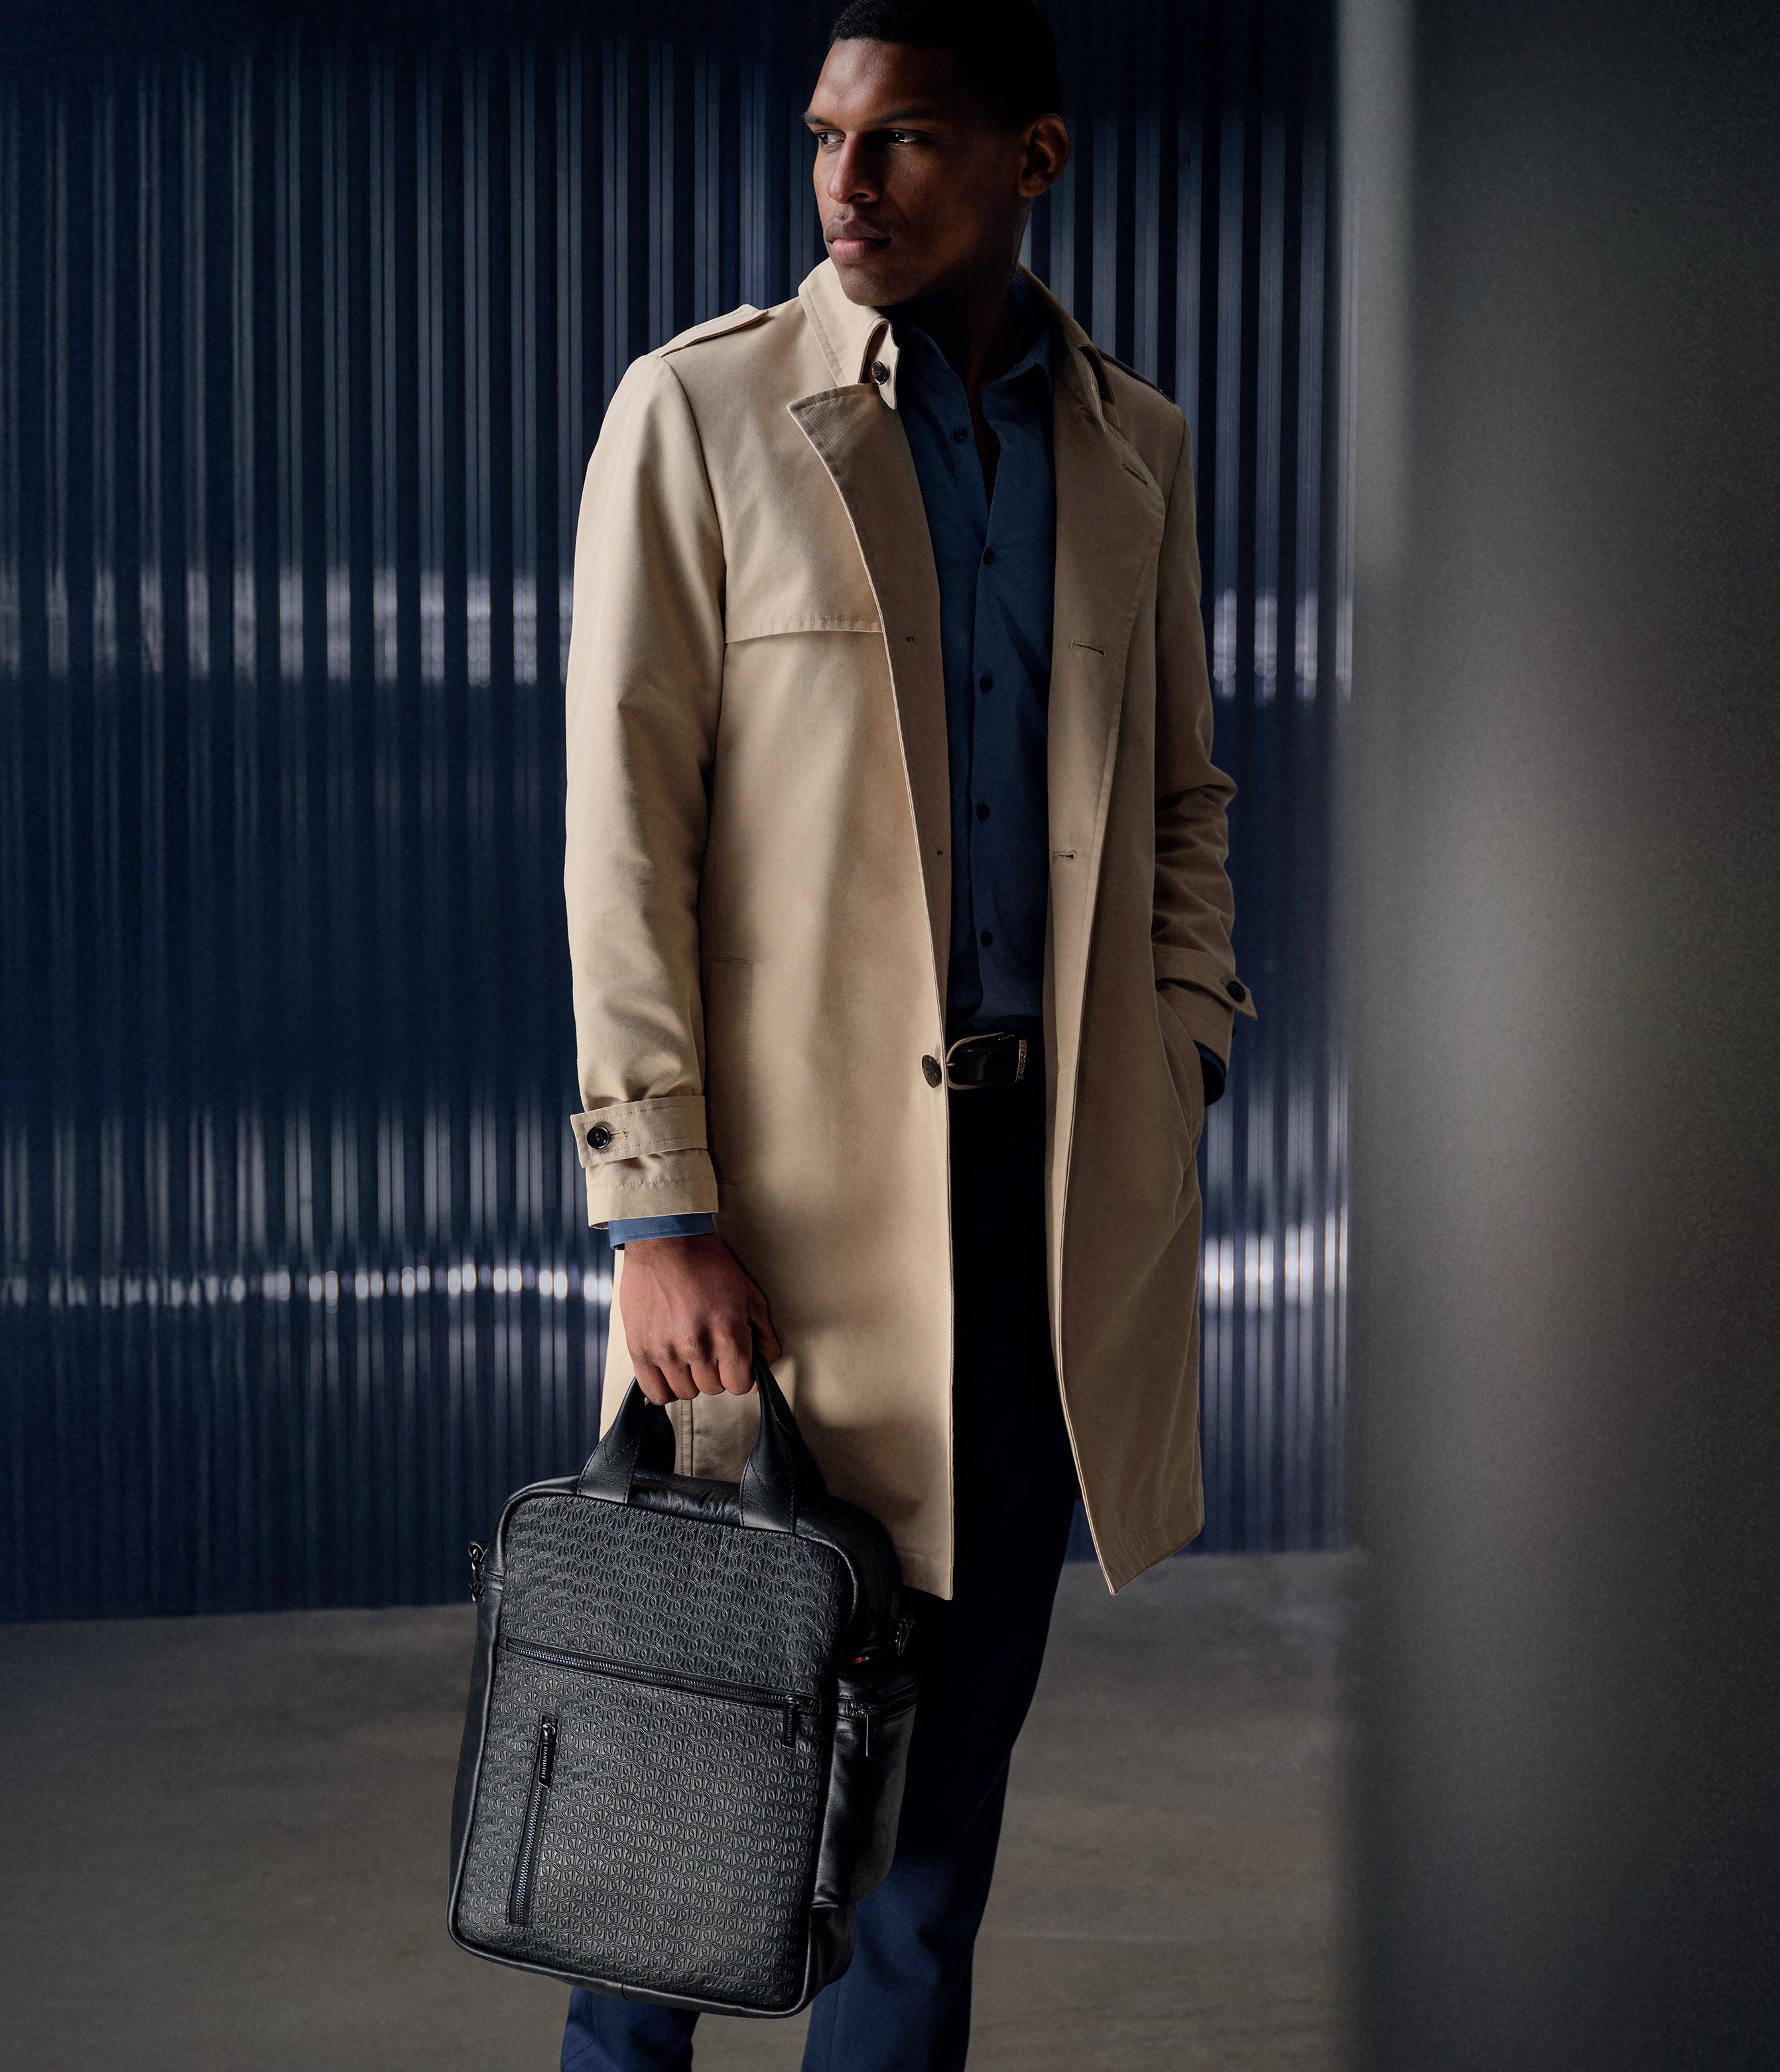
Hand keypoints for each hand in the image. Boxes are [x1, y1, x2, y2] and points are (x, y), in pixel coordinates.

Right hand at [617, 1234, 781, 1404]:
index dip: (742, 1376)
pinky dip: (665, 1389)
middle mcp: (696, 1346)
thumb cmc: (708, 1264)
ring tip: (689, 1356)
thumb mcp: (748, 1294)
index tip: (736, 1365)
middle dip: (717, 1373)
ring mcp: (665, 1350)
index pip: (740, 1385)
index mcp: (727, 1333)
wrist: (664, 1242)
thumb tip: (766, 1364)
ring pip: (685, 1392)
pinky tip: (670, 1372)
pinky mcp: (639, 1349)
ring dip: (691, 1380)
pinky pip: (654, 1393)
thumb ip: (763, 1334)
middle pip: (713, 1389)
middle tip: (711, 1350)